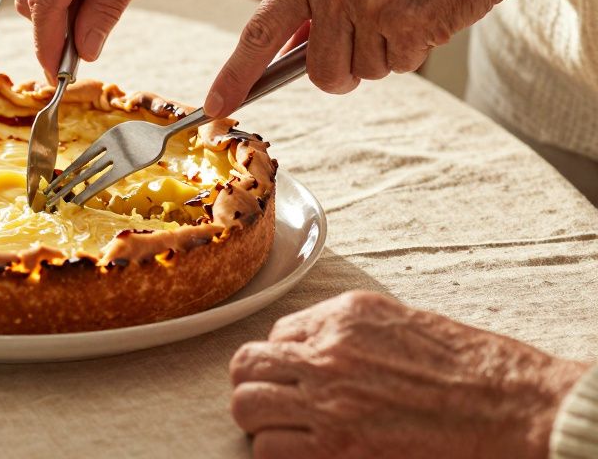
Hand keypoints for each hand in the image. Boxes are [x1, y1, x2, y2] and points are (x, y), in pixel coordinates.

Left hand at [204, 0, 528, 117]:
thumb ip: (314, 3)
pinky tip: (425, 17)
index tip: (215, 106)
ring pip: (357, 73)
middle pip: (315, 71)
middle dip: (343, 71)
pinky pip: (396, 67)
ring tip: (403, 15)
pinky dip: (412, 53)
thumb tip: (285, 55)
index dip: (235, 73)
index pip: (258, 28)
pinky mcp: (404, 19)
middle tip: (374, 36)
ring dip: (382, 59)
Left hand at [230, 291, 588, 458]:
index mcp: (345, 315)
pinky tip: (301, 453)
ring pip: (247, 406)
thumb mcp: (404, 325)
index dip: (285, 361)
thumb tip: (313, 350)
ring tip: (282, 431)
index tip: (297, 379)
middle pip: (247, 365)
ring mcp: (328, 399)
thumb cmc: (474, 371)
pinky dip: (277, 453)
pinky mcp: (336, 445)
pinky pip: (270, 450)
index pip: (278, 335)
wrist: (512, 409)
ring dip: (259, 419)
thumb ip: (352, 334)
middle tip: (272, 404)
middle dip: (255, 385)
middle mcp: (327, 351)